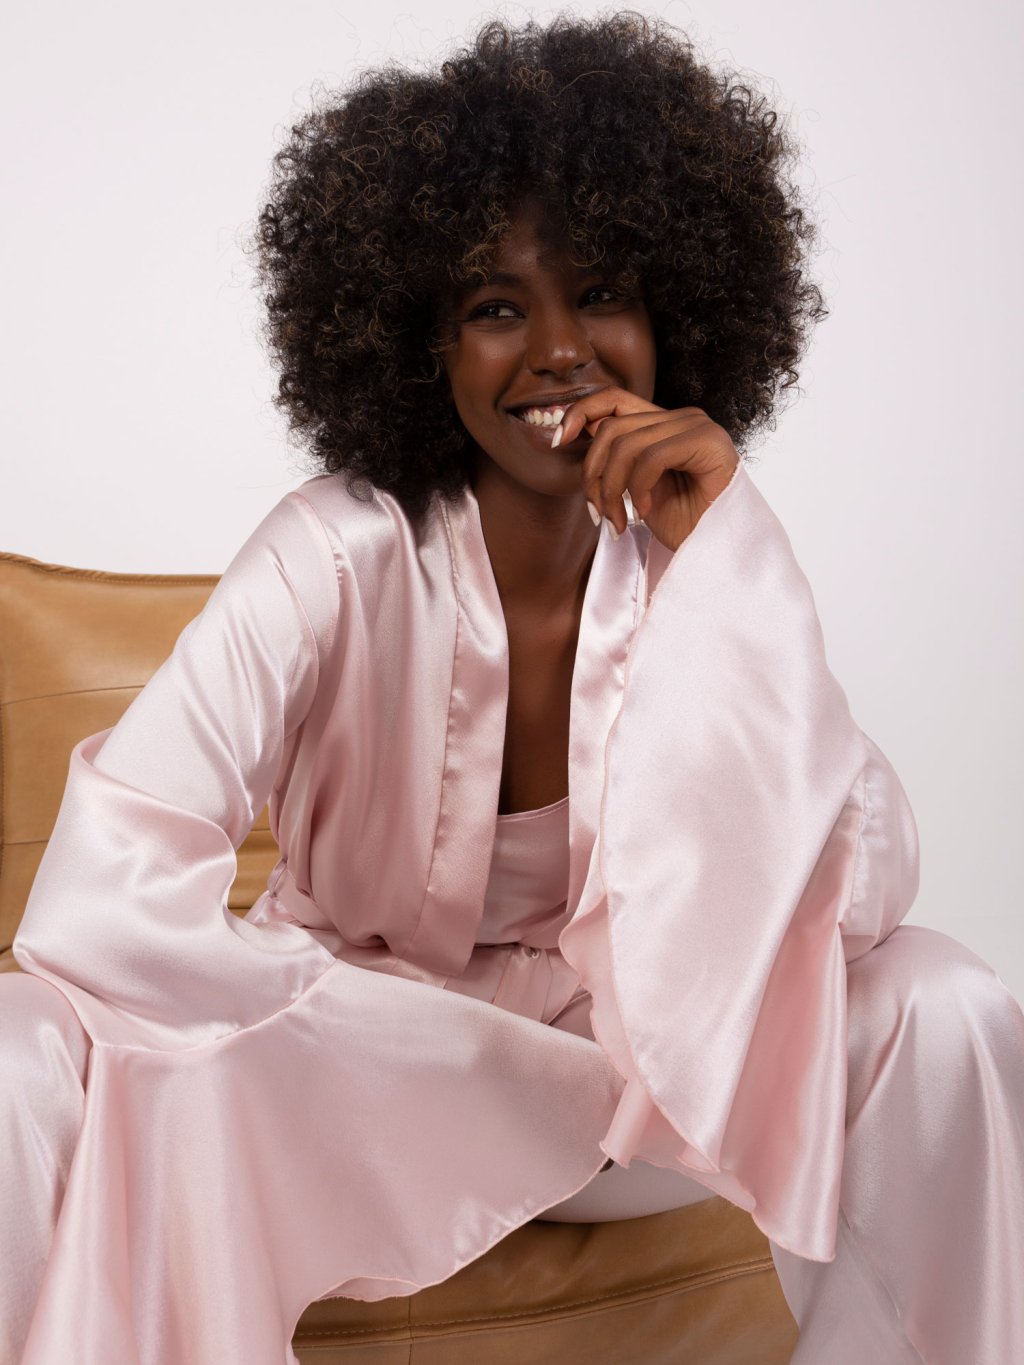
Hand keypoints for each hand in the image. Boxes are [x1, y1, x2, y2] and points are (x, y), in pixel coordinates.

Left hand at [555, 387, 740, 551]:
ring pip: (627, 444)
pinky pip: (651, 457)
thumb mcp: (634, 487)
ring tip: (618, 522)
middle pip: (612, 428)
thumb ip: (614, 457)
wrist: (716, 554)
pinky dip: (637, 489)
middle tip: (598, 514)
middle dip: (593, 476)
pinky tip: (644, 512)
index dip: (579, 413)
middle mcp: (682, 417)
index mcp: (663, 423)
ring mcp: (698, 426)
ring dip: (611, 491)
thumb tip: (574, 431)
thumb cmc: (680, 525)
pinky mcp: (710, 442)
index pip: (613, 399)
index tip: (557, 443)